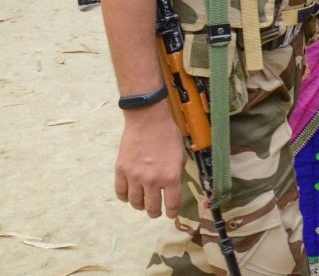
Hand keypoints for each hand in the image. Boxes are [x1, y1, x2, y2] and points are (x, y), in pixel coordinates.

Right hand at [114, 103, 185, 218]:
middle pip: (152, 207)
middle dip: (155, 212)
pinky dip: (125, 197)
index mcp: (171, 176)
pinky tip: (129, 196)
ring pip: (135, 202)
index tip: (170, 215)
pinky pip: (121, 192)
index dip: (172, 212)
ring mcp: (135, 177)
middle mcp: (152, 180)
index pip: (172, 204)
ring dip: (140, 205)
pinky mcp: (121, 171)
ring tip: (143, 203)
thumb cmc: (168, 134)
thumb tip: (173, 186)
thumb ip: (177, 173)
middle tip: (155, 211)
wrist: (147, 120)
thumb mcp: (181, 154)